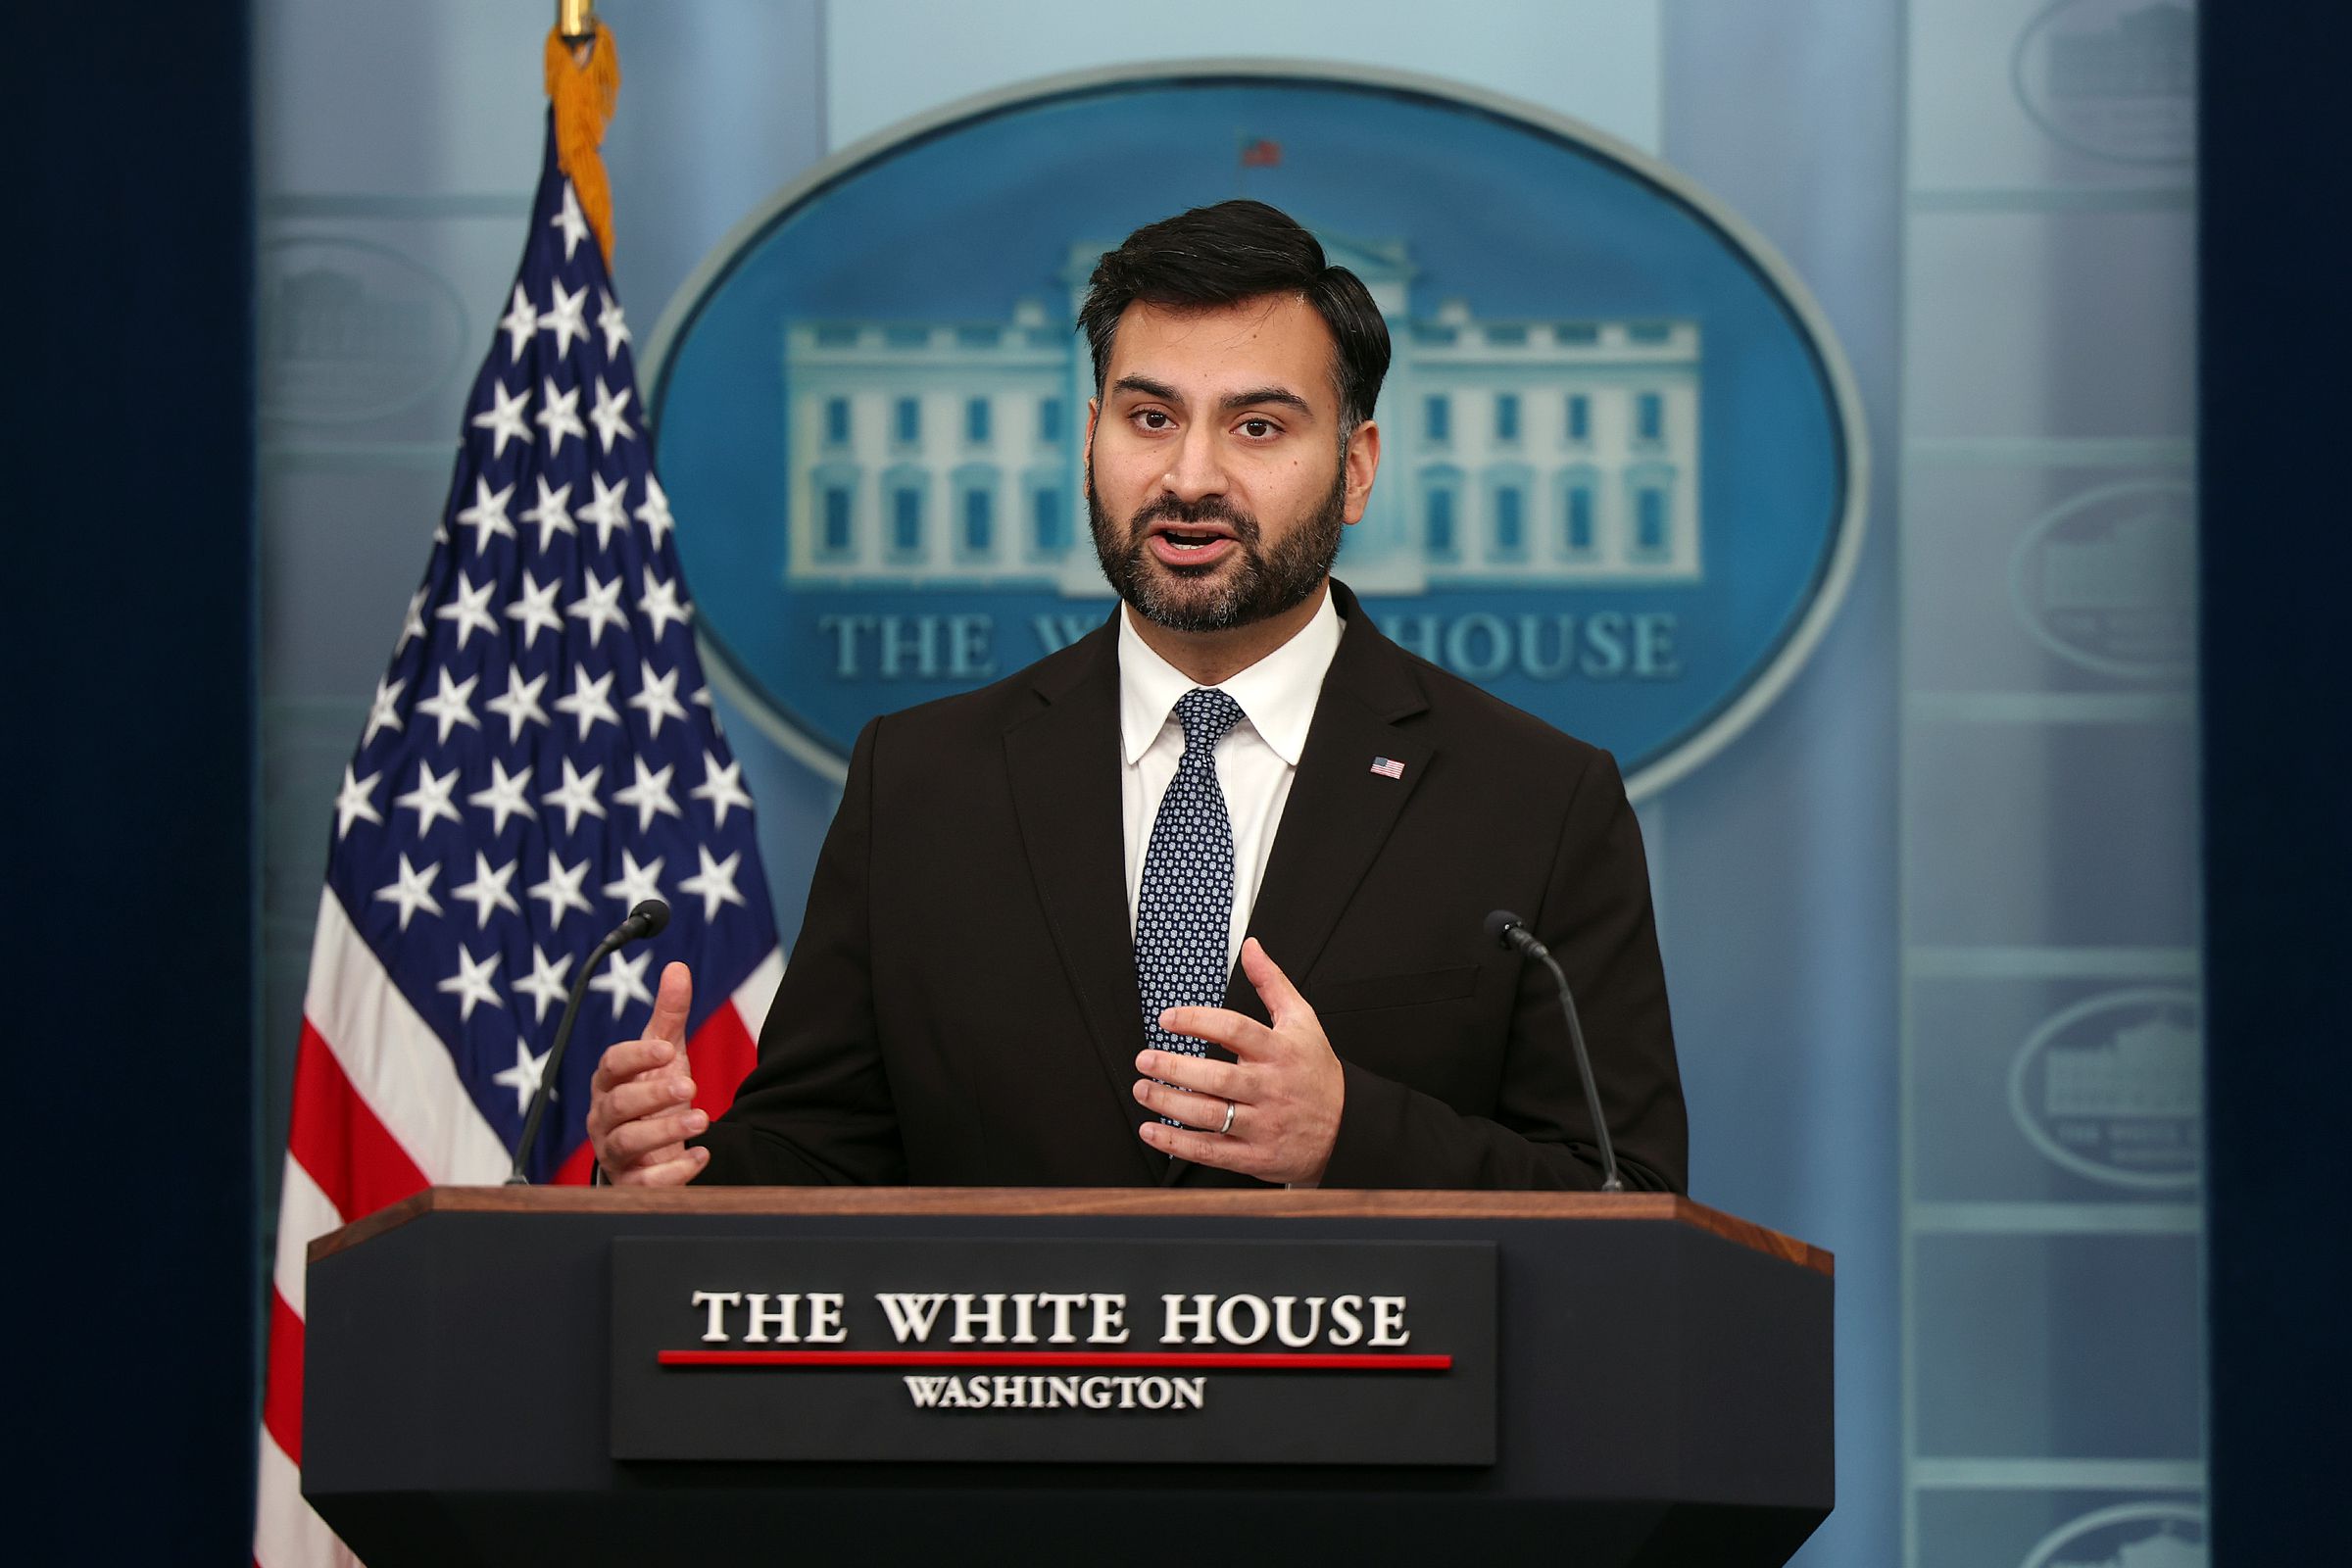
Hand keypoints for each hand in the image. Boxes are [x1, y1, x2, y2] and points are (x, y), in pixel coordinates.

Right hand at [585, 961, 709, 1185]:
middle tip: (691, 1086)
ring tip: (703, 1120)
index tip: (667, 1049)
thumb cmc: (651, 1097)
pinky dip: (671, 1173)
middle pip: (619, 1105)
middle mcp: (604, 1118)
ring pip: (626, 1143)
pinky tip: (701, 1157)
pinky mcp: (631, 1183)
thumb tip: (677, 968)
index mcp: (610, 1083)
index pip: (612, 1065)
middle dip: (653, 1095)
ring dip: (665, 1131)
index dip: (636, 1056)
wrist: (650, 1151)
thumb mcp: (663, 1056)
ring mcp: (614, 1153)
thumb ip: (669, 1016)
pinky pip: (643, 1183)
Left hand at [1133, 938, 1343, 1185]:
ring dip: (1169, 1102)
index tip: (1168, 1019)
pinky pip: (1211, 1150)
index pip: (1234, 1030)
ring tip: (1143, 1090)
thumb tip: (1251, 948)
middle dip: (1174, 1067)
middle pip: (1216, 1076)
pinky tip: (1153, 1131)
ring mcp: (1263, 1124)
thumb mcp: (1303, 1021)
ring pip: (1210, 1114)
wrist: (1349, 1128)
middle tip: (1145, 1059)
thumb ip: (1272, 983)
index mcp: (1279, 1051)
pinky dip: (1177, 1143)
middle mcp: (1270, 1087)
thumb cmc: (1317, 1073)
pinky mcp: (1256, 1155)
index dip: (1196, 1021)